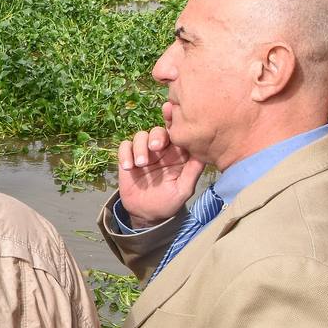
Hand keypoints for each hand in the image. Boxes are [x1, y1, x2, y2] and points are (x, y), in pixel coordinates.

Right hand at [117, 102, 205, 227]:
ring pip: (140, 136)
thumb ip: (192, 171)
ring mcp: (144, 153)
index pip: (177, 133)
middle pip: (158, 131)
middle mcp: (161, 151)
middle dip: (156, 136)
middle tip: (156, 147)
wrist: (146, 215)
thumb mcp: (183, 189)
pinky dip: (125, 154)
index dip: (174, 120)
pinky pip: (124, 147)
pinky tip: (128, 167)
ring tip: (141, 165)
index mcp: (177, 154)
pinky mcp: (128, 158)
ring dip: (140, 147)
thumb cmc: (168, 202)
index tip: (170, 112)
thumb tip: (202, 153)